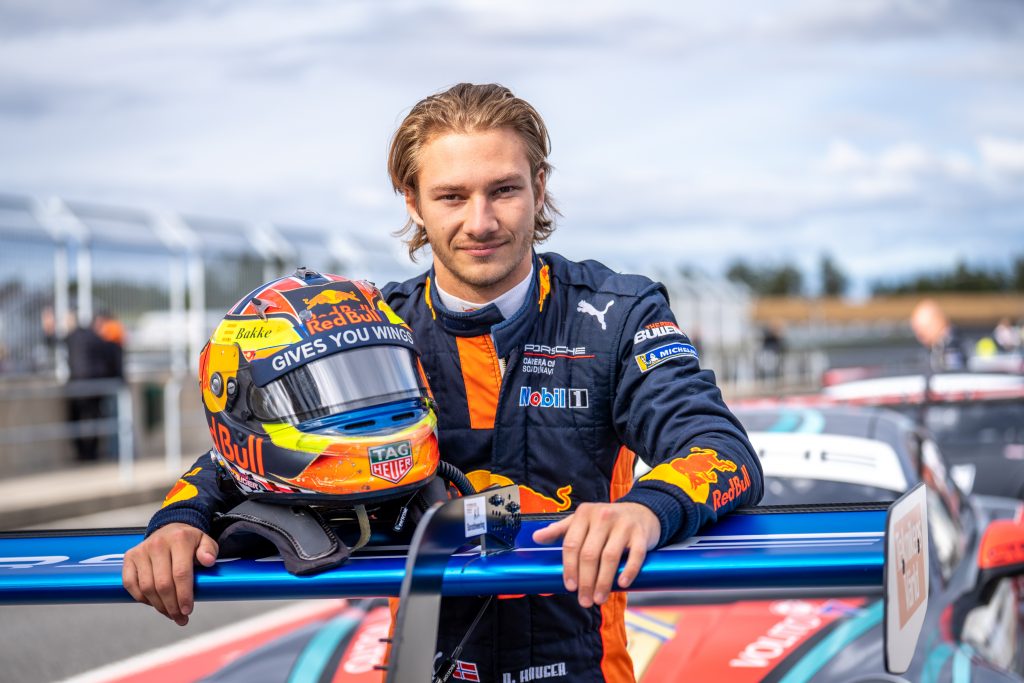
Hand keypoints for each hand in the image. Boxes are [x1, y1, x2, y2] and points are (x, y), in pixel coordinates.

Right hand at [122, 523, 218, 625]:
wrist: (169, 529)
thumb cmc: (188, 541)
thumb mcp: (205, 541)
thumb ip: (209, 551)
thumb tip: (208, 561)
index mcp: (179, 539)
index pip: (181, 573)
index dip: (184, 595)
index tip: (187, 610)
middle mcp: (158, 544)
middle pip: (163, 584)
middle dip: (172, 606)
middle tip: (180, 617)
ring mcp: (141, 550)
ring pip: (147, 587)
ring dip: (158, 606)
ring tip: (170, 613)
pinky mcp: (129, 557)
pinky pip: (131, 584)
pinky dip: (142, 598)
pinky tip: (154, 603)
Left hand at [532, 502, 659, 607]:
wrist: (641, 512)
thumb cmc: (606, 521)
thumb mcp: (582, 521)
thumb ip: (560, 530)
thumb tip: (535, 538)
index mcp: (584, 514)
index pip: (571, 544)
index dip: (569, 568)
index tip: (569, 587)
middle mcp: (603, 516)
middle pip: (589, 553)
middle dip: (585, 581)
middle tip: (585, 600)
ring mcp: (623, 524)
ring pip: (609, 556)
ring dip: (603, 581)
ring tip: (599, 599)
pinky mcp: (640, 534)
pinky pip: (634, 555)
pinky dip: (628, 571)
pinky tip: (622, 584)